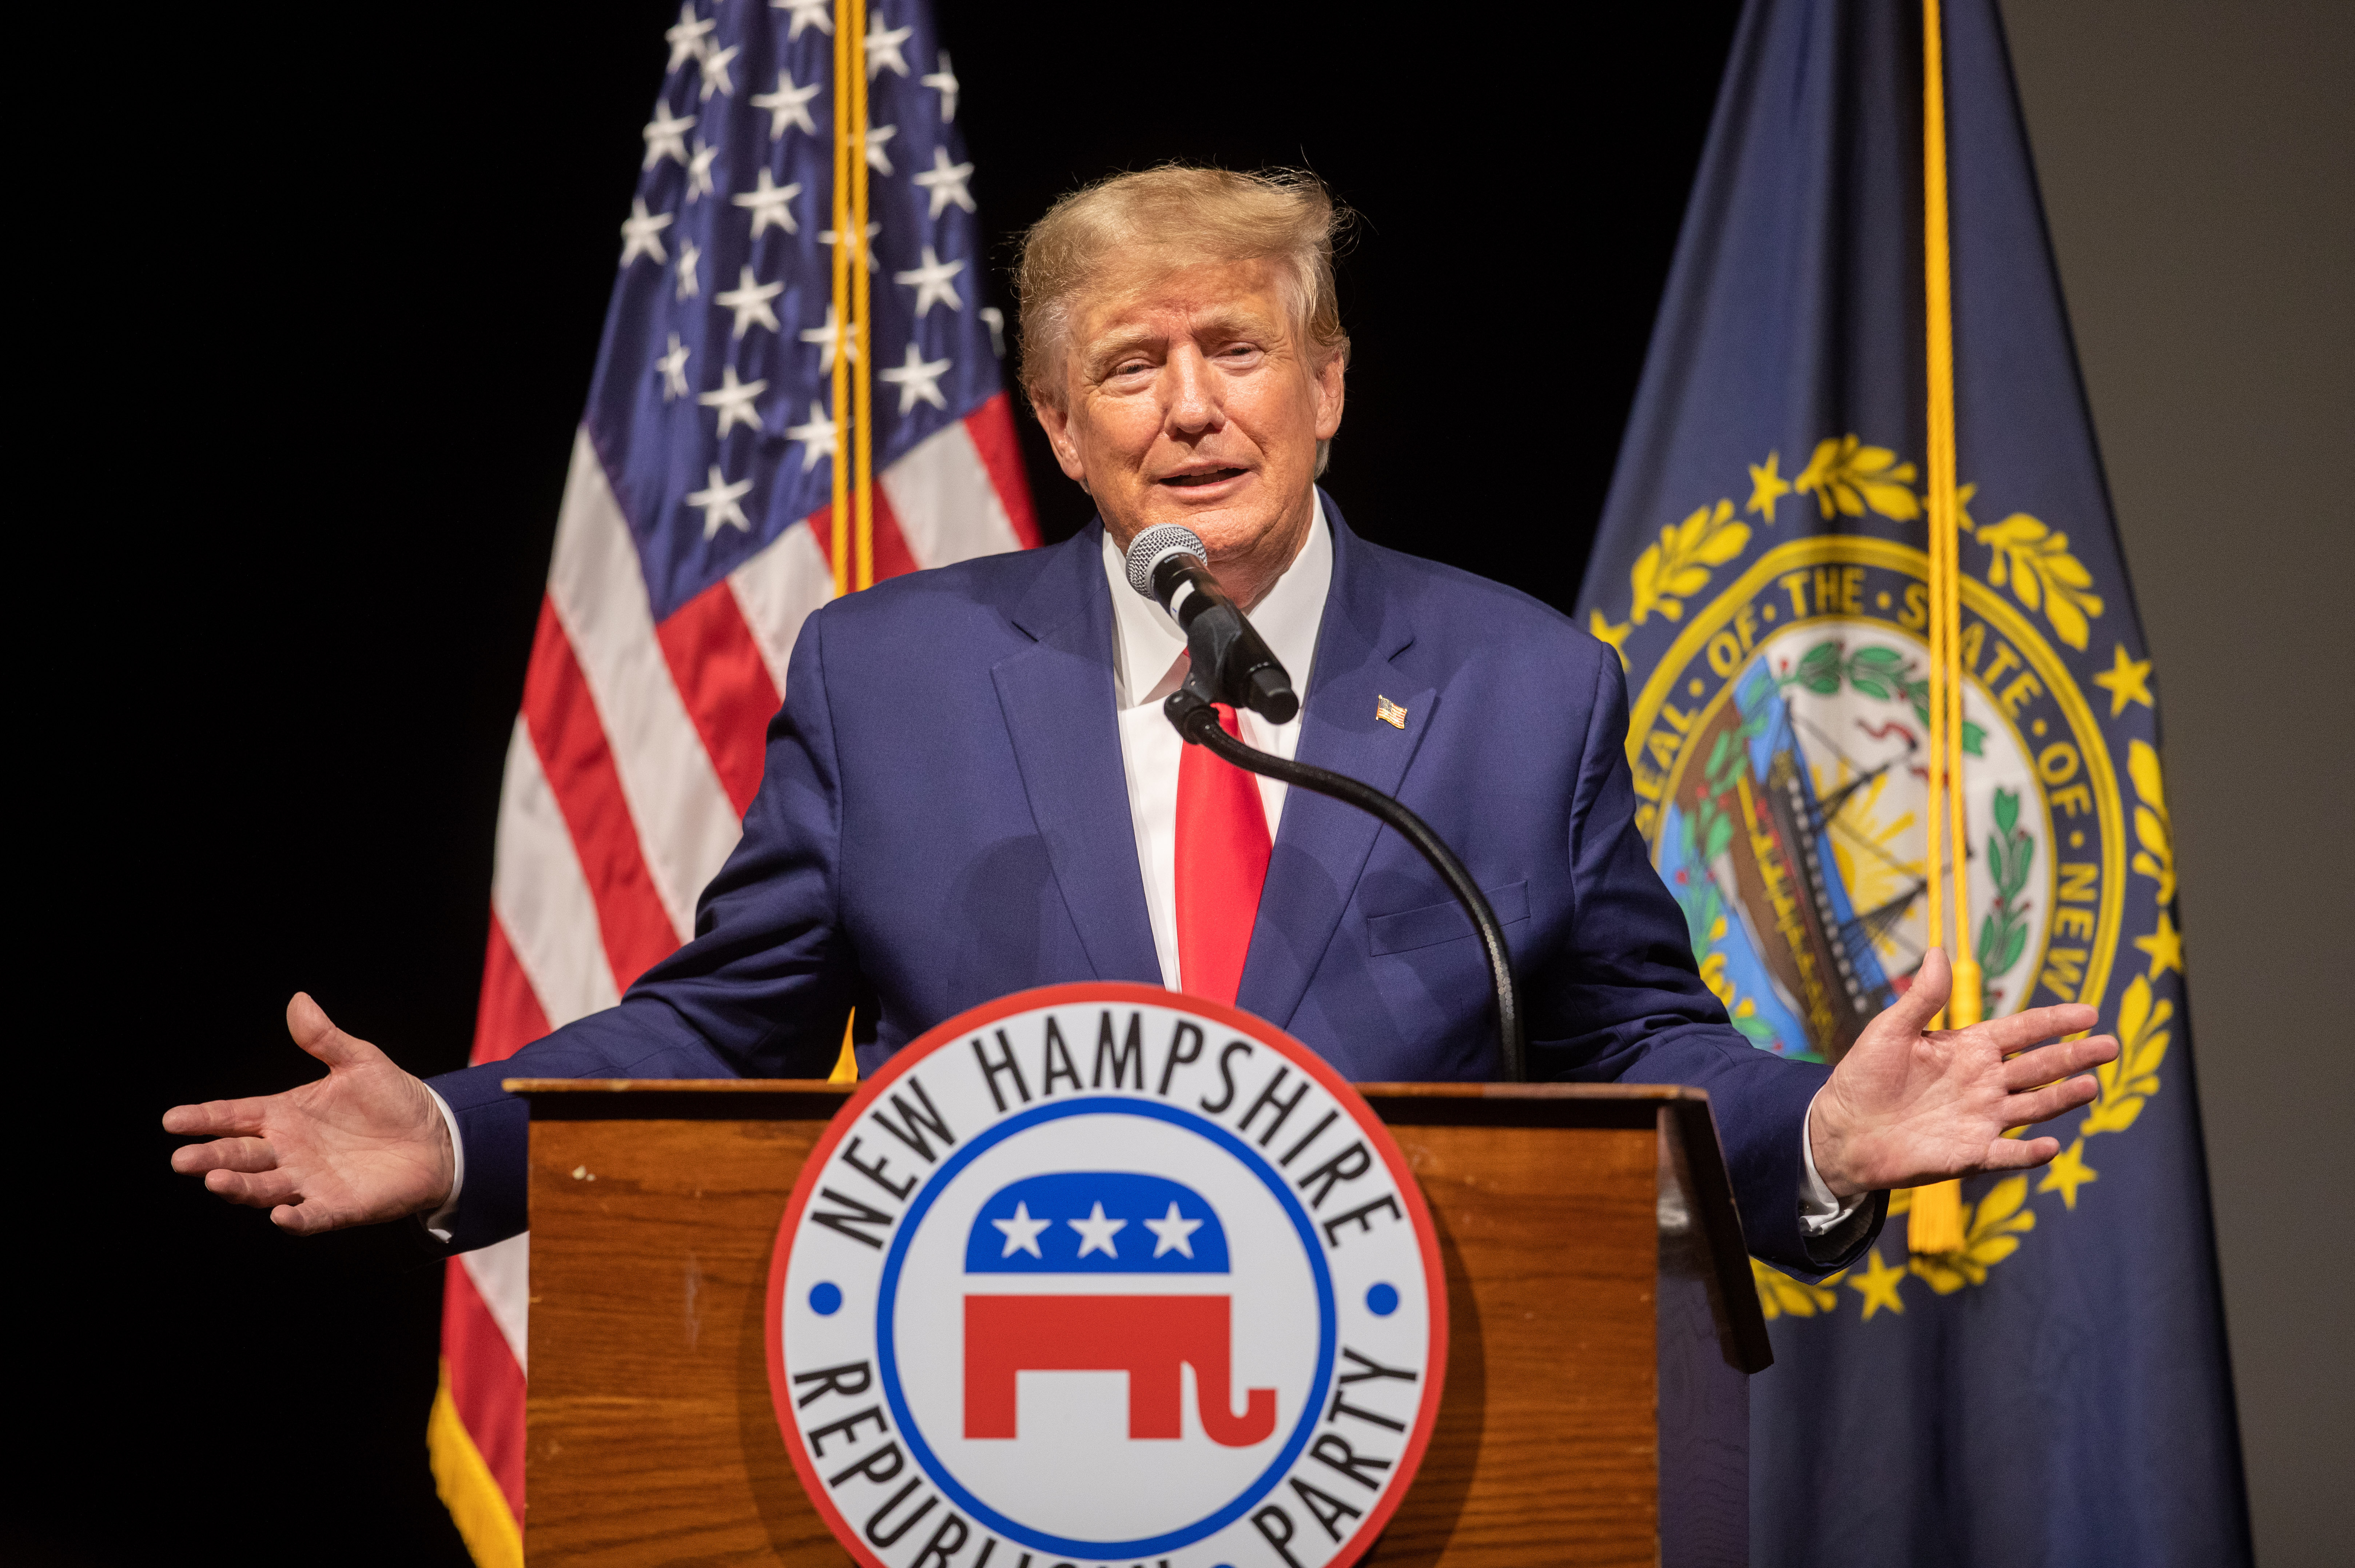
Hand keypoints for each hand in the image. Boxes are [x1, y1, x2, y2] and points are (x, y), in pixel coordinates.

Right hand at [164, 994, 455, 1234]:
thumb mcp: (360, 1062)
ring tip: (216, 1180)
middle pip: (239, 1155)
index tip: (171, 1119)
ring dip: (239, 1187)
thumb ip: (325, 1039)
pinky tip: (280, 1215)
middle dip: (210, 1157)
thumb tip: (299, 1000)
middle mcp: (287, 1151)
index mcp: (284, 1115)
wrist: (435, 1136)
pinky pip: (309, 1216)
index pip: (234, 1115)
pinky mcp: (336, 1206)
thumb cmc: (391, 1099)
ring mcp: (308, 1181)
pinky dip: (293, 1218)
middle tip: (182, 1159)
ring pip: (263, 1188)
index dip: (204, 1117)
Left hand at [1808, 948, 2119, 1199]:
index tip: (2089, 1012)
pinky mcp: (1969, 1153)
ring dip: (2063, 1099)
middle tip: (2111, 1045)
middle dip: (2075, 1056)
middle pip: (2039, 1067)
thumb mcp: (1890, 1030)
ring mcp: (1981, 1118)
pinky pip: (2007, 1154)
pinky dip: (2028, 1153)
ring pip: (2033, 1106)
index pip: (2022, 1031)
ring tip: (2094, 1085)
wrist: (1841, 1129)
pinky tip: (2051, 1147)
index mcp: (1968, 1049)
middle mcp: (1983, 1083)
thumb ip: (1922, 997)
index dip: (2054, 1022)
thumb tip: (1940, 950)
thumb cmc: (1863, 1077)